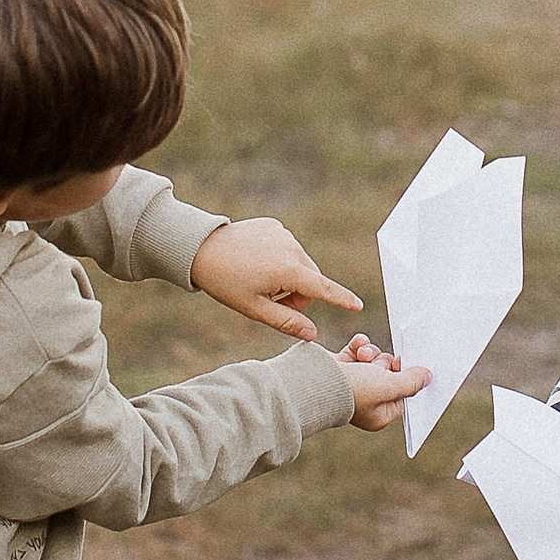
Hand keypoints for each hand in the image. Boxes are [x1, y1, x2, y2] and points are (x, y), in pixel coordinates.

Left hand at [191, 217, 363, 342]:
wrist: (201, 248)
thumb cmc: (226, 282)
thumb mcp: (254, 309)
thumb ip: (286, 323)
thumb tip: (312, 334)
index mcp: (289, 271)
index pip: (323, 289)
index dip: (341, 299)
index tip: (358, 305)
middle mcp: (292, 248)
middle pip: (310, 281)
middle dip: (297, 296)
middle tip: (271, 304)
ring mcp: (284, 234)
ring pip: (299, 265)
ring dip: (288, 278)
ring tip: (258, 280)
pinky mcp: (275, 225)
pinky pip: (287, 248)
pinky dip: (278, 259)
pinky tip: (256, 261)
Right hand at [337, 333, 427, 432]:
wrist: (313, 379)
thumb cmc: (352, 390)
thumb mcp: (389, 386)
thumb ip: (411, 381)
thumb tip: (428, 377)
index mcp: (379, 414)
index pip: (403, 395)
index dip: (408, 378)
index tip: (411, 364)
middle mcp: (367, 401)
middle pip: (390, 374)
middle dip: (386, 363)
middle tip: (381, 365)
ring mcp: (353, 383)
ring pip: (374, 360)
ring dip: (372, 353)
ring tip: (363, 356)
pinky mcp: (341, 367)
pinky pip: (358, 351)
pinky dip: (359, 346)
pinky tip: (357, 345)